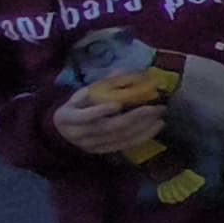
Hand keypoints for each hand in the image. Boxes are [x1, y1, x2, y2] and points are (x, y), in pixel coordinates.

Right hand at [49, 84, 167, 160]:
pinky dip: (142, 137)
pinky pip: (125, 146)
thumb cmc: (78, 106)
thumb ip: (101, 84)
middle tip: (154, 108)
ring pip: (119, 138)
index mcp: (67, 117)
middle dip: (133, 117)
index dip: (100, 111)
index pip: (84, 117)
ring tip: (159, 116)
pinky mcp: (102, 151)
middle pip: (108, 127)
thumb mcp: (83, 93)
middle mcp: (77, 134)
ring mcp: (90, 145)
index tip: (118, 104)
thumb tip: (122, 71)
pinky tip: (155, 127)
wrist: (65, 129)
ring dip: (142, 127)